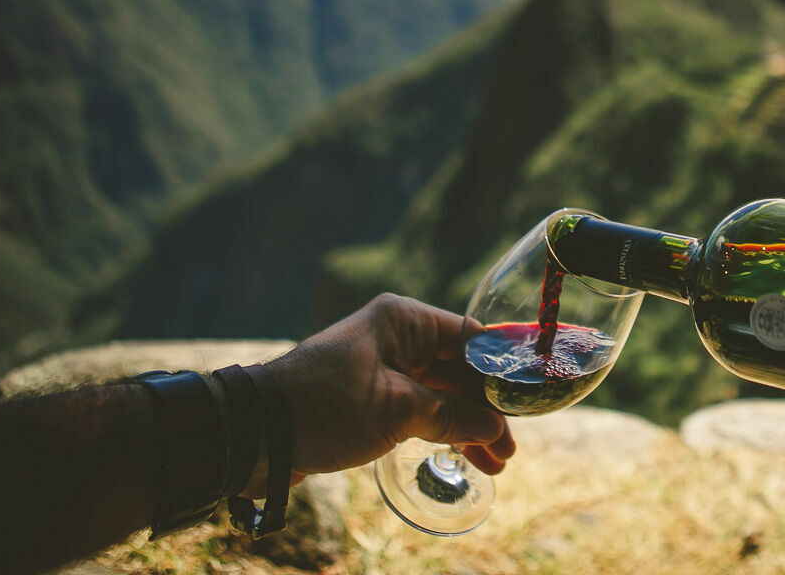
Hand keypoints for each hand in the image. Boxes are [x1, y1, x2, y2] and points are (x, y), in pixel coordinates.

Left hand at [262, 293, 515, 481]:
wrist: (255, 434)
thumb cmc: (327, 407)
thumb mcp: (397, 411)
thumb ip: (452, 417)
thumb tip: (494, 429)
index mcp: (404, 321)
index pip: (471, 337)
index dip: (502, 369)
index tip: (528, 399)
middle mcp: (396, 337)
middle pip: (458, 369)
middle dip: (486, 408)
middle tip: (511, 446)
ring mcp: (382, 367)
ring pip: (440, 393)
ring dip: (467, 425)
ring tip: (495, 463)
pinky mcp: (368, 396)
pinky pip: (418, 408)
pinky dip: (441, 429)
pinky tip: (463, 453)